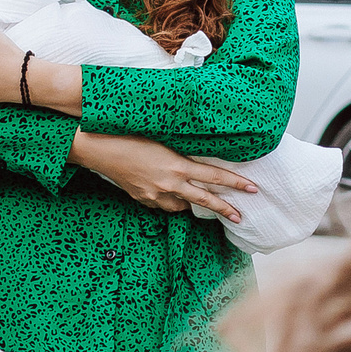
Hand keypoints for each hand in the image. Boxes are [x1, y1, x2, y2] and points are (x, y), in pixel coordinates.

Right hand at [71, 132, 258, 222]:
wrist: (97, 148)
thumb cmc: (129, 134)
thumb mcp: (162, 138)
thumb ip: (181, 150)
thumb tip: (198, 154)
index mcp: (176, 166)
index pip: (214, 177)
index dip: (235, 183)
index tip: (252, 189)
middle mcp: (168, 184)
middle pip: (204, 200)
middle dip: (225, 209)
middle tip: (241, 216)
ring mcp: (154, 195)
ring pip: (181, 207)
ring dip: (192, 205)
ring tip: (201, 204)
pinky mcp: (142, 199)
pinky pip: (162, 205)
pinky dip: (169, 201)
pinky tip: (169, 195)